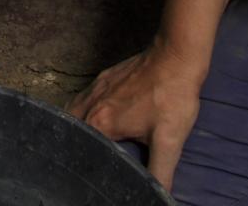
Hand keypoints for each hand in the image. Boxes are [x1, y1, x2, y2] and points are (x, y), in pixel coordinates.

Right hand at [67, 38, 207, 190]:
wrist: (175, 56)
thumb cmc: (172, 98)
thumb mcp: (169, 141)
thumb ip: (161, 173)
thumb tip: (160, 196)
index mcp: (101, 122)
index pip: (83, 148)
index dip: (86, 162)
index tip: (90, 173)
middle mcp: (92, 104)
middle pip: (72, 128)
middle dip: (75, 143)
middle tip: (83, 160)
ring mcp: (97, 87)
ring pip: (74, 110)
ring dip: (75, 126)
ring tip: (83, 142)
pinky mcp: (105, 77)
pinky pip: (84, 97)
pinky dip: (82, 109)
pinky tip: (95, 116)